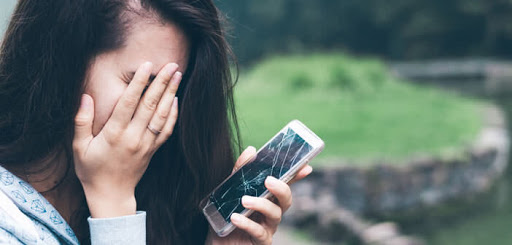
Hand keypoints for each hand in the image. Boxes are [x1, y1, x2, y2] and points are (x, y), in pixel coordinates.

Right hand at [73, 62, 181, 217]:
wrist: (111, 194)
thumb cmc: (91, 169)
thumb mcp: (78, 146)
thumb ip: (81, 121)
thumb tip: (85, 97)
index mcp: (114, 134)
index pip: (129, 103)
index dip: (139, 83)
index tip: (147, 65)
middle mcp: (133, 137)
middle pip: (150, 105)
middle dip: (162, 83)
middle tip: (172, 64)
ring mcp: (146, 144)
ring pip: (162, 115)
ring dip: (171, 94)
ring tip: (178, 75)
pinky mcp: (153, 150)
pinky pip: (167, 130)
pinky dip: (173, 114)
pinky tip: (176, 99)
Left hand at [206, 146, 312, 244]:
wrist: (213, 242)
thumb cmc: (224, 216)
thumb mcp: (228, 190)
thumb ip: (239, 172)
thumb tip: (251, 151)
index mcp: (267, 198)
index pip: (285, 184)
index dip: (297, 176)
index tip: (306, 167)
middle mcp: (270, 212)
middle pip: (286, 200)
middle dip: (282, 189)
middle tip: (269, 181)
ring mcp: (267, 228)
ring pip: (275, 215)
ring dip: (261, 205)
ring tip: (244, 200)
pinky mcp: (260, 242)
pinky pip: (260, 233)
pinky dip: (248, 224)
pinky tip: (236, 218)